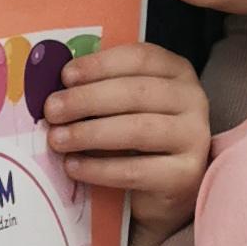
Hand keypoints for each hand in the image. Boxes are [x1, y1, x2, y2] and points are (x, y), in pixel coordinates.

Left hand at [47, 37, 210, 234]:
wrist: (165, 187)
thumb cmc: (138, 137)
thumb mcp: (123, 105)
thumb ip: (100, 88)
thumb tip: (57, 86)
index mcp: (177, 71)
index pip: (140, 58)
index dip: (100, 65)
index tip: (66, 76)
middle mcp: (193, 99)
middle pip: (136, 93)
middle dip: (87, 100)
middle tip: (52, 110)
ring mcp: (194, 137)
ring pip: (137, 130)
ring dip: (89, 133)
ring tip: (57, 139)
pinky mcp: (185, 175)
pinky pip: (135, 170)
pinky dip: (99, 168)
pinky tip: (73, 166)